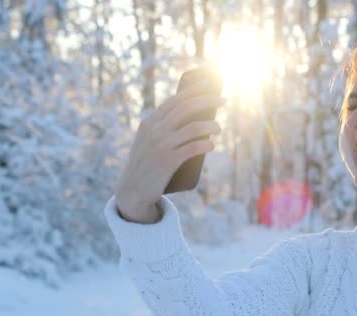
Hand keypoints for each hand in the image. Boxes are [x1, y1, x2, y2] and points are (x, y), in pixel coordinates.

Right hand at [114, 80, 224, 222]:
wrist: (132, 190)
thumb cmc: (147, 164)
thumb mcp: (148, 142)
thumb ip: (163, 129)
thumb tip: (195, 119)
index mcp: (149, 123)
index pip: (175, 100)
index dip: (194, 90)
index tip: (209, 84)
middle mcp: (155, 131)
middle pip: (186, 109)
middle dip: (208, 101)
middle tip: (224, 101)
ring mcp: (161, 145)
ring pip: (193, 128)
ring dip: (211, 125)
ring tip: (218, 128)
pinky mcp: (168, 161)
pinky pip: (192, 148)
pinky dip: (205, 144)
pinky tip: (212, 145)